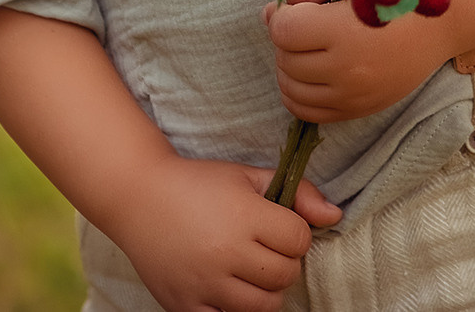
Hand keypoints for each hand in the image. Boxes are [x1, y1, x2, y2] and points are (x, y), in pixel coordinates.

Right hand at [103, 155, 340, 311]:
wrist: (138, 196)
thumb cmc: (197, 184)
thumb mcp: (246, 176)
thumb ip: (297, 192)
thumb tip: (337, 216)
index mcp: (243, 216)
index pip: (299, 240)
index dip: (294, 232)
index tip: (277, 224)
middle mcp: (225, 253)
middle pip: (285, 275)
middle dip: (282, 261)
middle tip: (261, 247)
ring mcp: (205, 284)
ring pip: (264, 306)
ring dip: (264, 290)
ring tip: (248, 270)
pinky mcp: (185, 306)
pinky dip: (235, 311)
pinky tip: (228, 290)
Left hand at [263, 0, 450, 123]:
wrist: (448, 18)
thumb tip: (271, 13)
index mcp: (345, 32)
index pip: (283, 31)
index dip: (285, 13)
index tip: (303, 4)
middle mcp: (348, 70)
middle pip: (285, 60)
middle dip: (286, 38)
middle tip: (305, 21)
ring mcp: (355, 95)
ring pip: (291, 90)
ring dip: (289, 66)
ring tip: (307, 46)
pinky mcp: (361, 109)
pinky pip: (310, 113)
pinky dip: (298, 93)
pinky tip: (309, 71)